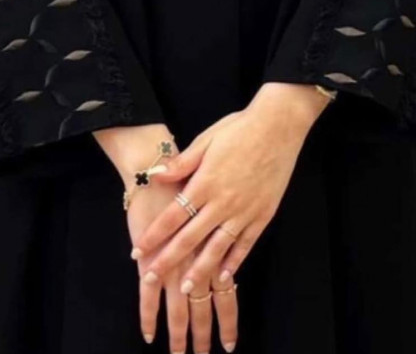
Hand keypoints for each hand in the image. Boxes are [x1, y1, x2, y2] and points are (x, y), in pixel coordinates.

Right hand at [128, 178, 238, 353]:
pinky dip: (148, 313)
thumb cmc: (186, 175)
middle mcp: (198, 255)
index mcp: (216, 244)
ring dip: (180, 331)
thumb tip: (226, 243)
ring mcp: (173, 258)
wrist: (155, 158)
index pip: (225, 292)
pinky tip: (149, 332)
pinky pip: (148, 293)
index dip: (228, 319)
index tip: (229, 342)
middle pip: (204, 304)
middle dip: (204, 333)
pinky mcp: (150, 255)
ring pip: (180, 304)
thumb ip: (223, 226)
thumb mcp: (222, 195)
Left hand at [130, 83, 329, 295]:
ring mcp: (244, 211)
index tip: (138, 251)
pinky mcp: (263, 215)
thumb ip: (182, 163)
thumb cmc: (239, 129)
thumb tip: (155, 175)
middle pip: (190, 238)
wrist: (278, 126)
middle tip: (151, 279)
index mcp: (205, 182)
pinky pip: (246, 244)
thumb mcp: (206, 140)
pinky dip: (235, 262)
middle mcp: (223, 202)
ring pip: (218, 248)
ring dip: (201, 270)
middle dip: (169, 260)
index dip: (154, 235)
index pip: (173, 215)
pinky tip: (225, 277)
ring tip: (186, 289)